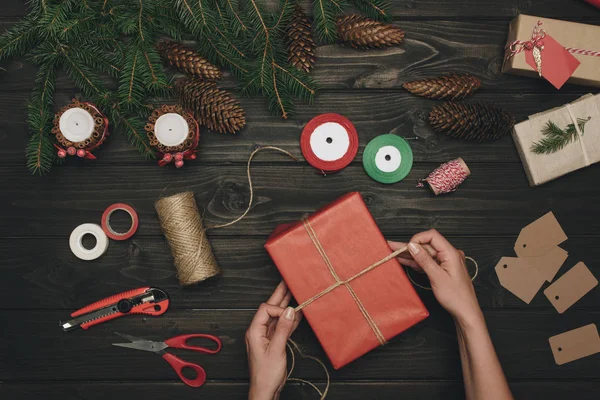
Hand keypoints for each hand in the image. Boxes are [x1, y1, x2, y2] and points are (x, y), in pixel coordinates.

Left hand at [246, 281, 302, 399]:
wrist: (265, 390)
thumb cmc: (266, 374)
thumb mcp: (276, 350)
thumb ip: (283, 329)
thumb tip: (290, 311)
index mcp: (254, 331)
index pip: (265, 309)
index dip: (278, 308)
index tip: (290, 314)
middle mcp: (258, 331)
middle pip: (270, 309)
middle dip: (280, 296)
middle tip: (288, 282)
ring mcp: (266, 336)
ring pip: (277, 317)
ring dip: (286, 307)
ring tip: (294, 293)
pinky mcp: (273, 342)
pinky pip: (281, 327)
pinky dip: (289, 320)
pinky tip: (297, 314)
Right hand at [388, 229, 481, 325]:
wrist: (466, 311)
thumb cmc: (456, 297)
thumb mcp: (437, 277)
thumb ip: (424, 260)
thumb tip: (413, 246)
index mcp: (451, 253)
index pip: (432, 236)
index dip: (417, 239)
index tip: (406, 247)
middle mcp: (450, 254)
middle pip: (427, 245)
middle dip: (410, 247)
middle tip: (392, 247)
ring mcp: (447, 261)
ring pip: (426, 254)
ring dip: (411, 254)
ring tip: (394, 253)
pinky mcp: (444, 268)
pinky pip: (429, 262)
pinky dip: (418, 262)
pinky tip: (405, 261)